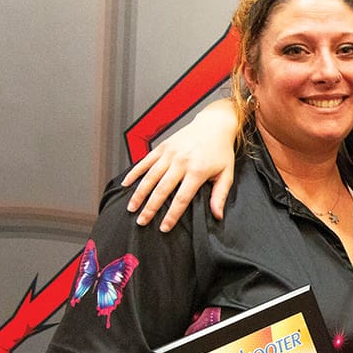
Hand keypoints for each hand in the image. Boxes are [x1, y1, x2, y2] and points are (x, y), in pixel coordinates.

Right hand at [122, 100, 237, 230]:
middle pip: (162, 190)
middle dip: (150, 208)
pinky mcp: (162, 146)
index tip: (164, 228)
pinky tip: (126, 184)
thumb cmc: (221, 151)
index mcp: (197, 171)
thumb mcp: (226, 174)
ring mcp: (170, 153)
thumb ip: (220, 195)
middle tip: (142, 222)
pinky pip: (145, 161)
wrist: (214, 125)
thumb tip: (217, 215)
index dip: (172, 215)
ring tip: (132, 208)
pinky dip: (134, 173)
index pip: (182, 199)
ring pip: (150, 177)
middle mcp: (181, 162)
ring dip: (139, 194)